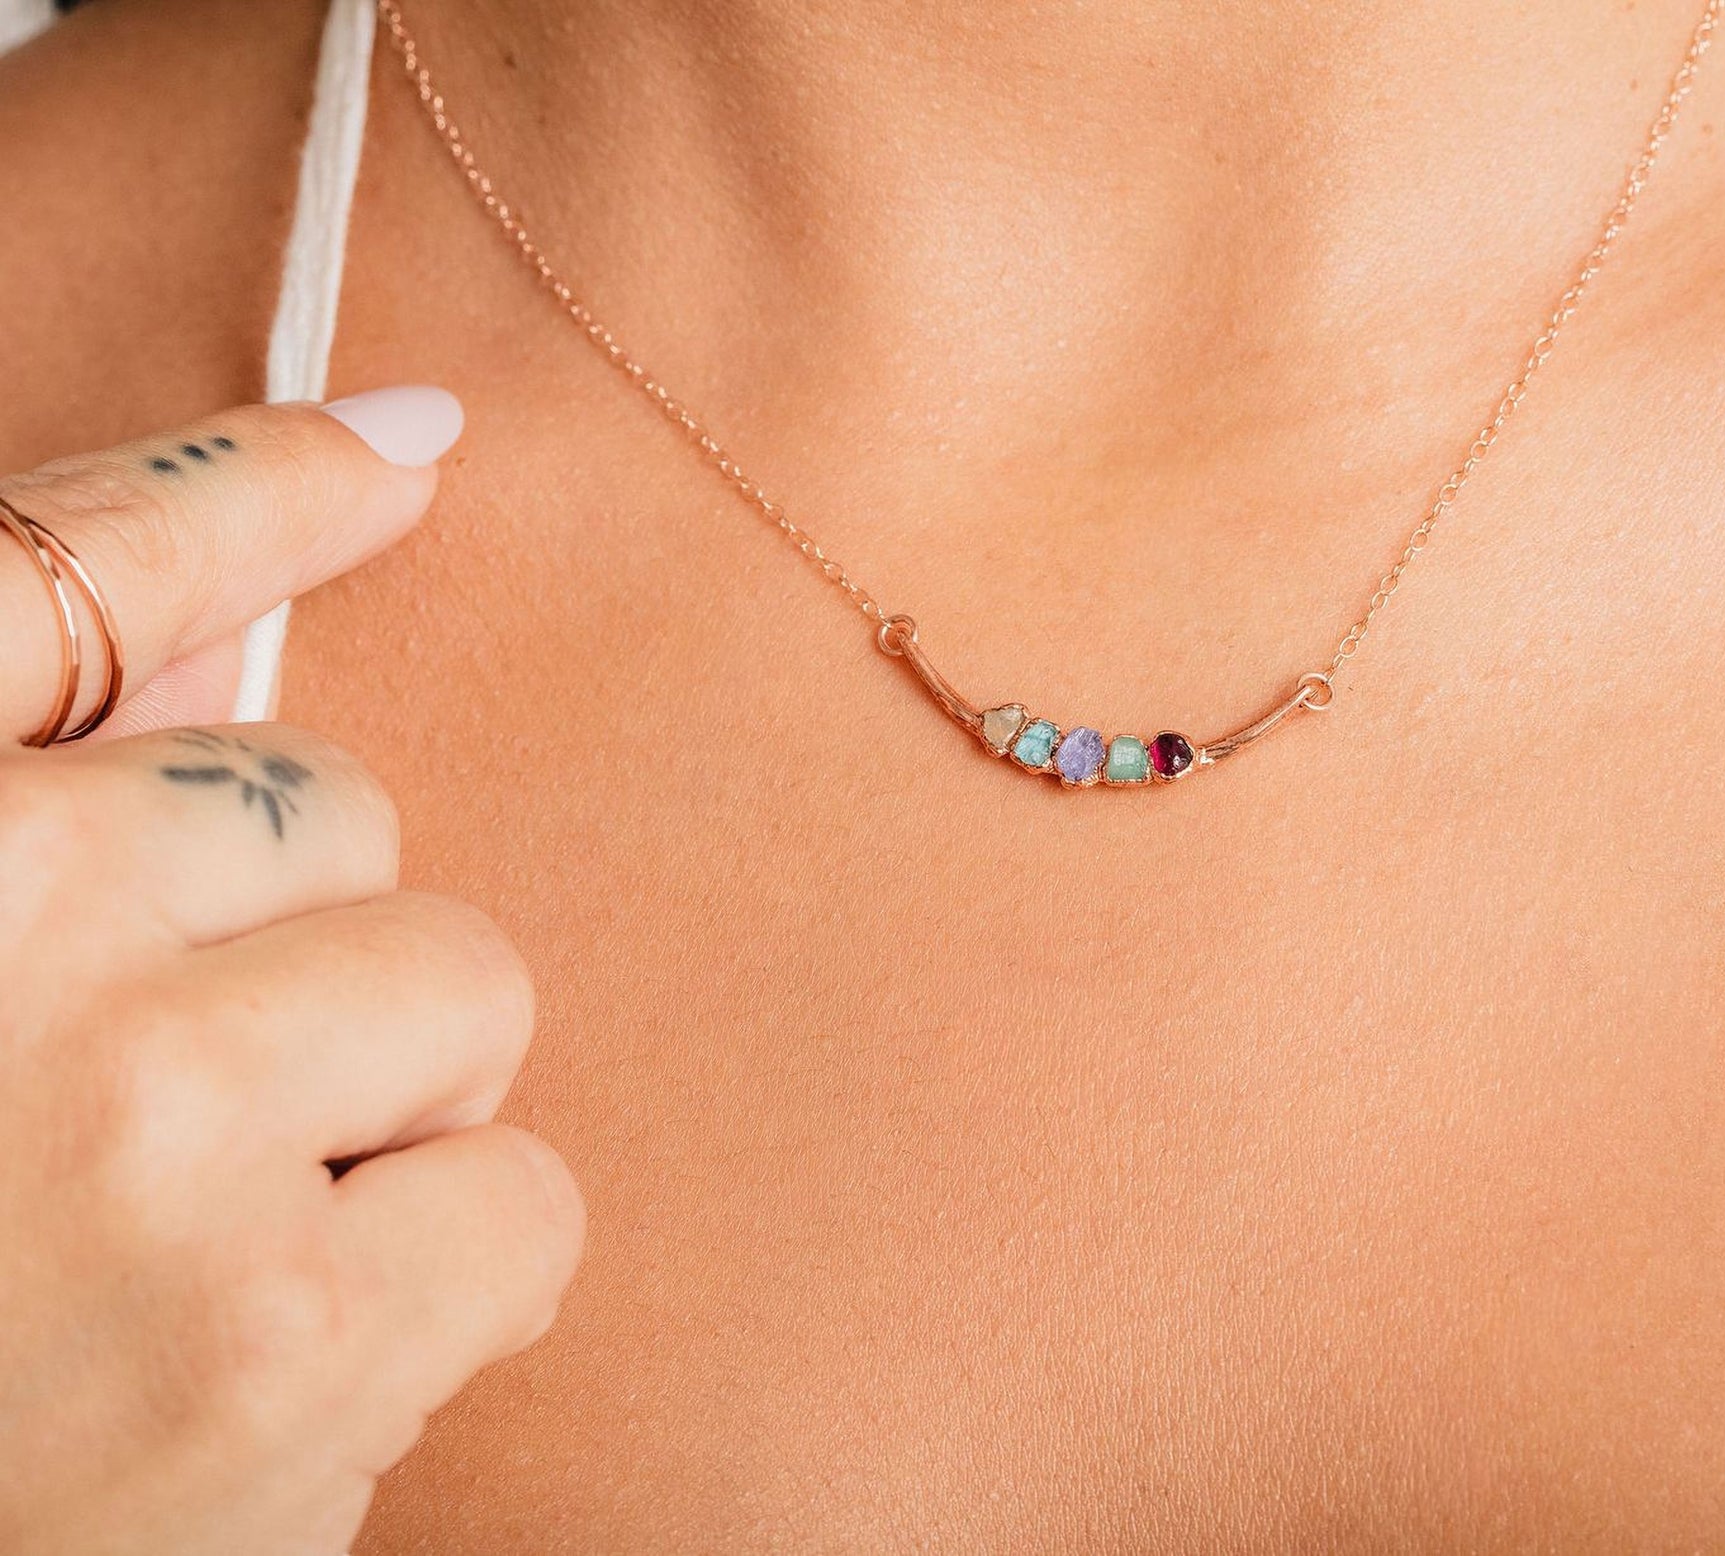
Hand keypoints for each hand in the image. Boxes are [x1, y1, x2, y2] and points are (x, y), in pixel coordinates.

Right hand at [0, 394, 585, 1554]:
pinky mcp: (279, 1338)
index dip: (250, 492)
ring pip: (465, 986)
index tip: (406, 447)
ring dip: (386, 1116)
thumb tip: (226, 660)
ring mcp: (140, 1125)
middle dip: (296, 959)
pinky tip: (287, 1370)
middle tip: (146, 1137)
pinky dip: (450, 1279)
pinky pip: (526, 1200)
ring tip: (210, 1261)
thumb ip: (32, 828)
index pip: (61, 573)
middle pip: (339, 813)